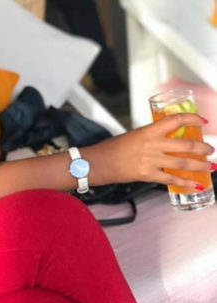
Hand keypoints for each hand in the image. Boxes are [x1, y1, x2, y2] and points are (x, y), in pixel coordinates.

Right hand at [89, 113, 213, 191]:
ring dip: (199, 165)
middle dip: (202, 148)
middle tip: (210, 149)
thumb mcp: (134, 136)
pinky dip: (185, 182)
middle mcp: (151, 144)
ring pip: (182, 163)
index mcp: (147, 131)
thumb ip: (151, 138)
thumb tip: (168, 141)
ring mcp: (150, 160)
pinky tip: (195, 183)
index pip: (175, 120)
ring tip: (208, 166)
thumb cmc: (112, 148)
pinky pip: (171, 179)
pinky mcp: (147, 174)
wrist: (97, 163)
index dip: (191, 119)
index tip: (202, 121)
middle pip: (185, 145)